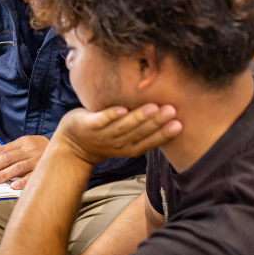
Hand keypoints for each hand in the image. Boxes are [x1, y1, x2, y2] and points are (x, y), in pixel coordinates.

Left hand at [0, 135, 48, 189]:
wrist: (68, 147)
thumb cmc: (43, 147)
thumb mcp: (27, 142)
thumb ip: (10, 147)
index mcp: (24, 142)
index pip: (2, 151)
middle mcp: (30, 150)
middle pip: (7, 158)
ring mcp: (38, 159)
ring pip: (18, 167)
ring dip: (4, 174)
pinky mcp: (45, 169)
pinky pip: (33, 176)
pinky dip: (23, 181)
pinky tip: (14, 186)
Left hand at [56, 104, 181, 165]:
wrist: (73, 145)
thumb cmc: (104, 138)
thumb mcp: (125, 140)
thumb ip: (141, 130)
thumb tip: (166, 114)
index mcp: (129, 147)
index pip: (150, 142)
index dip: (164, 134)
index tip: (180, 124)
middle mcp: (118, 143)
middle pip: (140, 133)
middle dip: (157, 122)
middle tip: (172, 110)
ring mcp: (103, 134)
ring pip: (123, 127)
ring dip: (138, 117)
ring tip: (153, 107)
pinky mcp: (89, 125)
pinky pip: (101, 120)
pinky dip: (111, 115)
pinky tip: (122, 109)